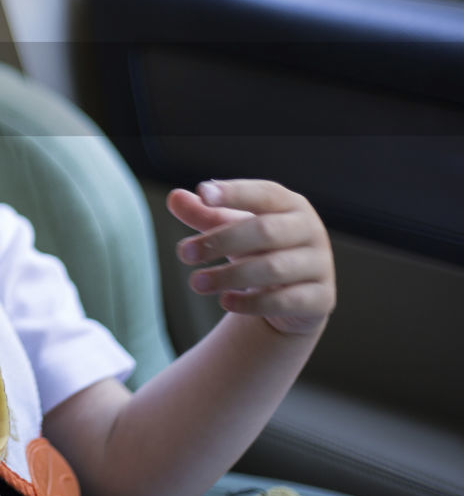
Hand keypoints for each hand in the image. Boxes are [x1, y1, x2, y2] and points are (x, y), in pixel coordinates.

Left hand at [169, 179, 335, 335]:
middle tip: (183, 253)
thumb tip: (174, 198)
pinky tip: (225, 301)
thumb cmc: (258, 248)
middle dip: (221, 240)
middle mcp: (310, 230)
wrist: (293, 293)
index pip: (263, 193)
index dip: (234, 192)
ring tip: (195, 282)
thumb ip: (204, 214)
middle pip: (265, 231)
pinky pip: (286, 301)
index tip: (202, 194)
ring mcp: (320, 264)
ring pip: (273, 268)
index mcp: (290, 204)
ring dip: (229, 276)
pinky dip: (252, 302)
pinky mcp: (321, 298)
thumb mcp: (230, 228)